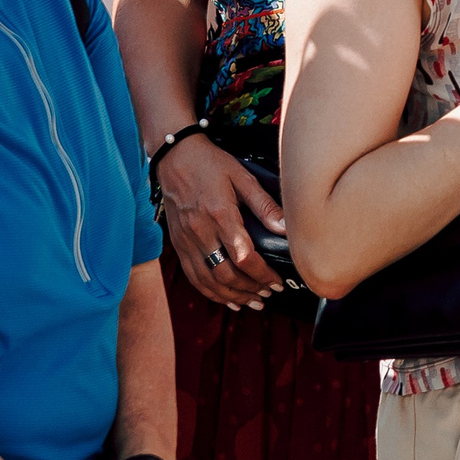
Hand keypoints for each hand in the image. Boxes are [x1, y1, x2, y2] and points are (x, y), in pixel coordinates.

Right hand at [154, 136, 284, 309]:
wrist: (174, 157)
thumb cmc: (210, 164)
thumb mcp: (242, 178)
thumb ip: (264, 205)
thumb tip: (286, 227)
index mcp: (220, 214)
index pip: (243, 257)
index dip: (262, 274)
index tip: (277, 281)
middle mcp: (200, 231)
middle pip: (225, 275)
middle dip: (250, 289)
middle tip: (268, 294)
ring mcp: (186, 240)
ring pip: (208, 281)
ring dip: (231, 296)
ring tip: (252, 302)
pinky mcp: (178, 244)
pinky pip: (193, 276)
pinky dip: (210, 292)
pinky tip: (225, 298)